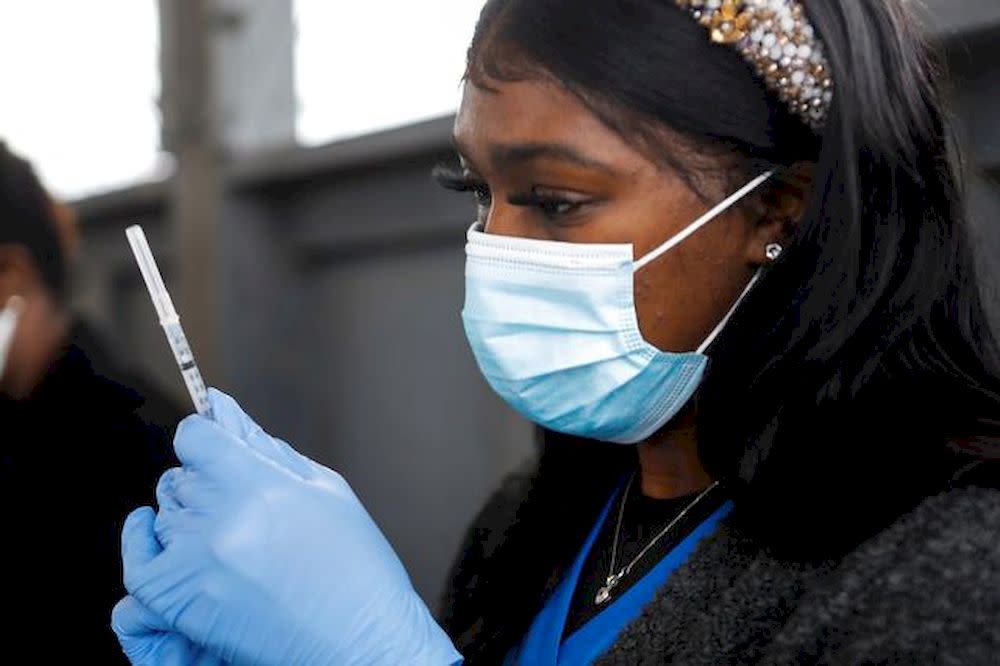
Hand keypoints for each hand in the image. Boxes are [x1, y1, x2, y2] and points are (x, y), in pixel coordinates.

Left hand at [118, 389, 460, 665]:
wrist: (360, 643)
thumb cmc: (356, 571)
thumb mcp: (325, 491)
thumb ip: (268, 448)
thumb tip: (226, 412)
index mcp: (258, 482)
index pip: (195, 437)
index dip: (207, 439)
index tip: (215, 447)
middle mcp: (220, 517)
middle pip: (181, 477)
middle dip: (205, 483)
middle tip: (241, 506)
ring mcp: (197, 560)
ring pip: (165, 516)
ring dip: (188, 520)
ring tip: (229, 539)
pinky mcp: (183, 600)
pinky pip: (141, 566)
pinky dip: (144, 549)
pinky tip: (157, 539)